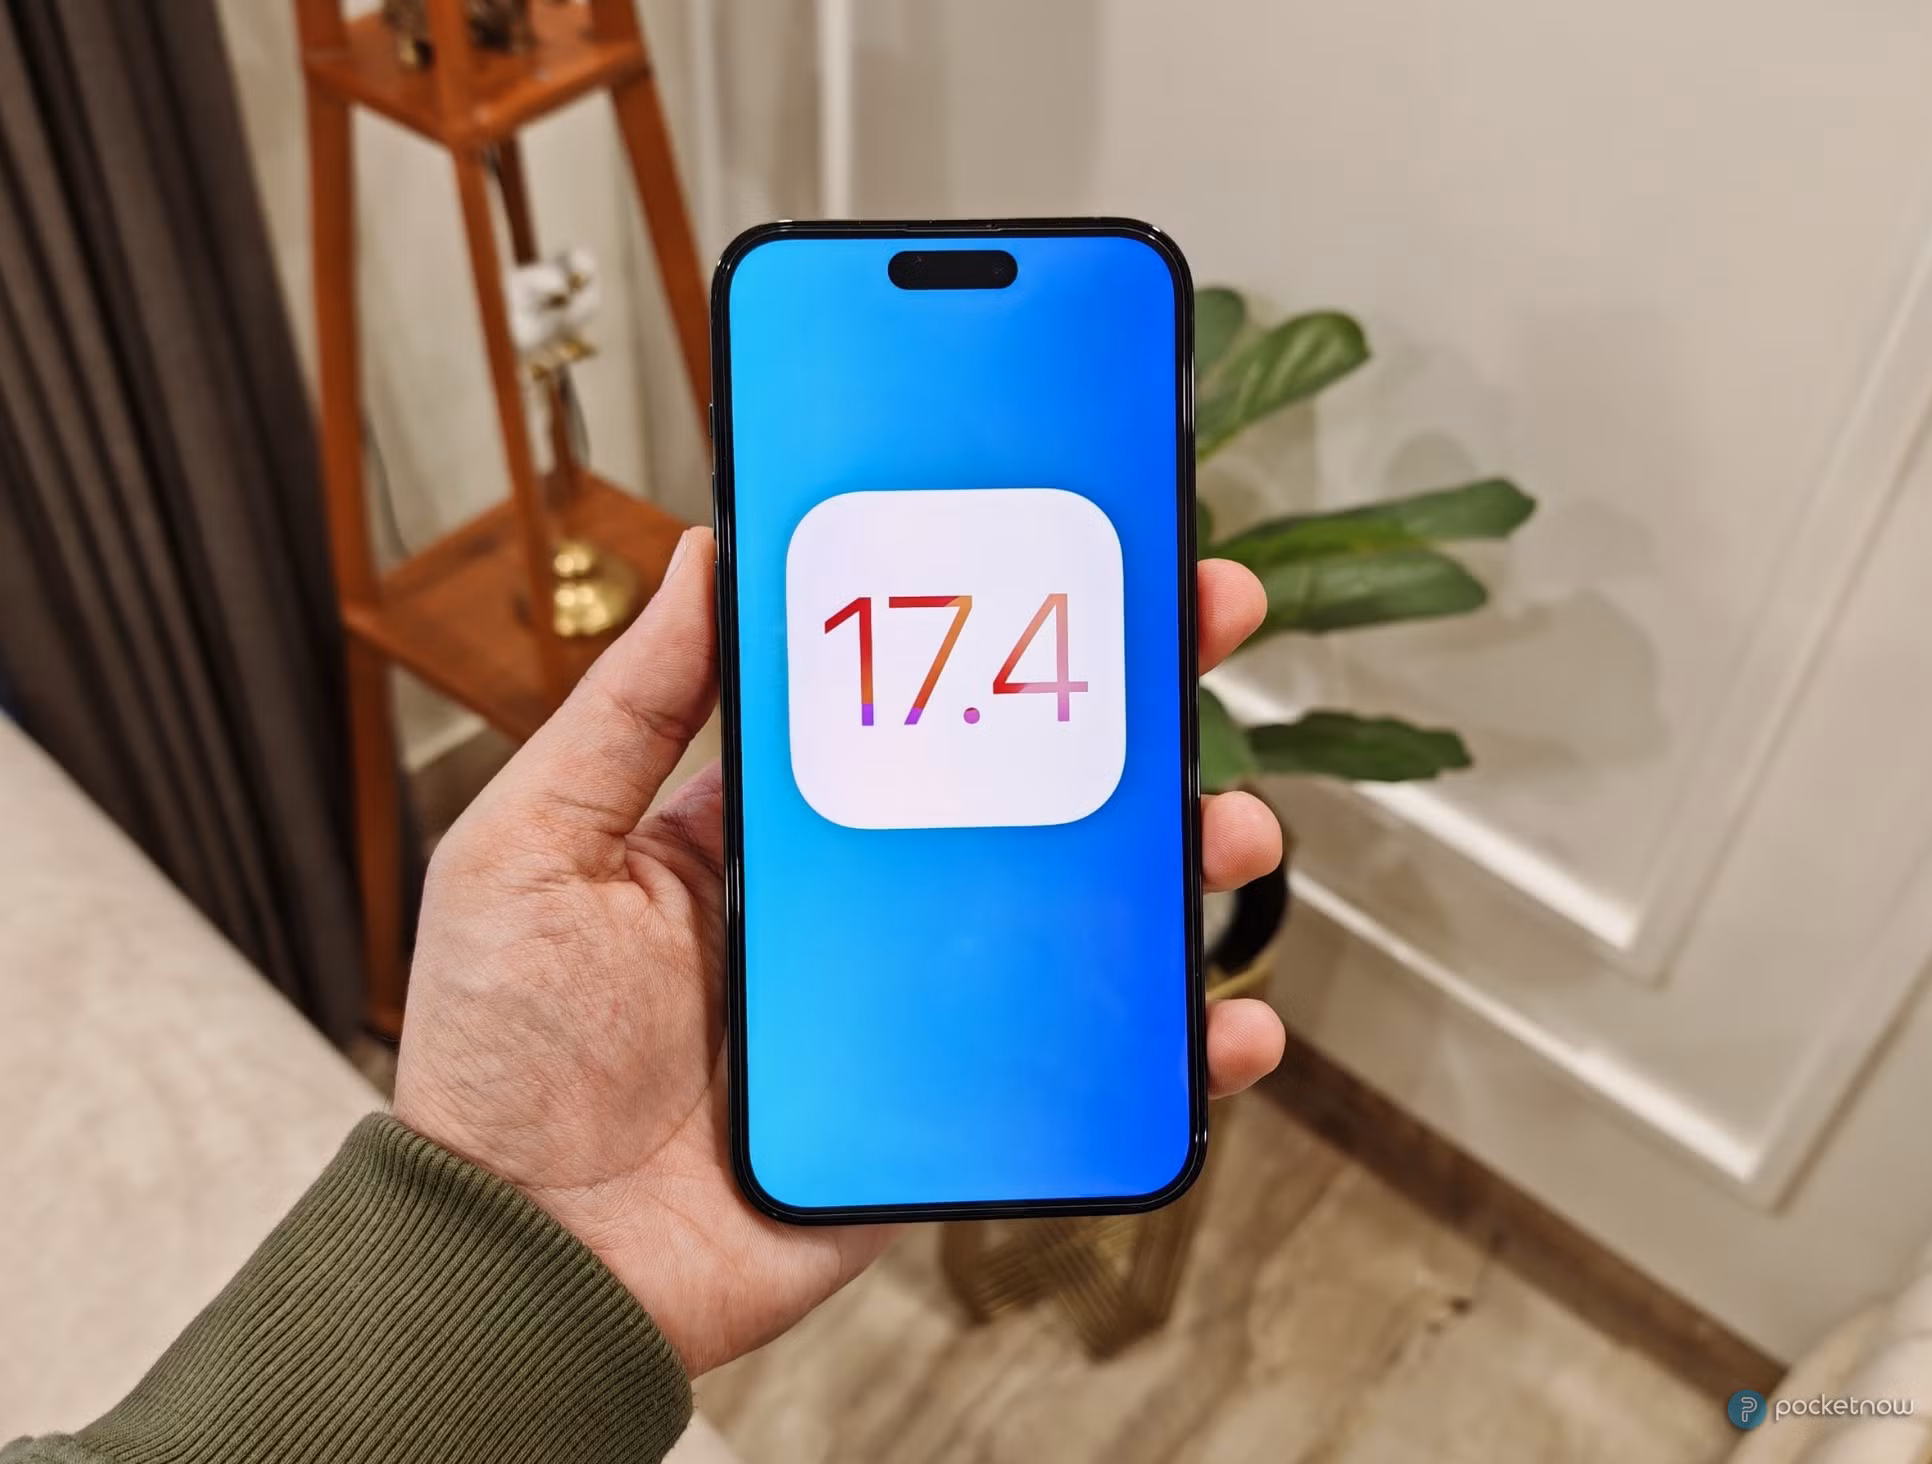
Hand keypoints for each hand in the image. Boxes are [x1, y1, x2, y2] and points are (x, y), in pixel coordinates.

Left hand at [392, 527, 1286, 1375]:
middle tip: (1207, 624)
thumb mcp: (537, 840)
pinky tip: (1225, 1025)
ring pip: (1078, 917)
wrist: (526, 1255)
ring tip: (1230, 826)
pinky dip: (1167, 1051)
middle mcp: (860, 902)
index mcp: (774, 826)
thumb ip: (630, 707)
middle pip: (1024, 785)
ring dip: (1177, 860)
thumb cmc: (501, 1050)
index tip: (1077, 547)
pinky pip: (1078, 1068)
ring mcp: (916, 1004)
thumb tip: (710, 554)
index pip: (914, 696)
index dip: (998, 619)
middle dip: (1129, 704)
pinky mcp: (947, 1108)